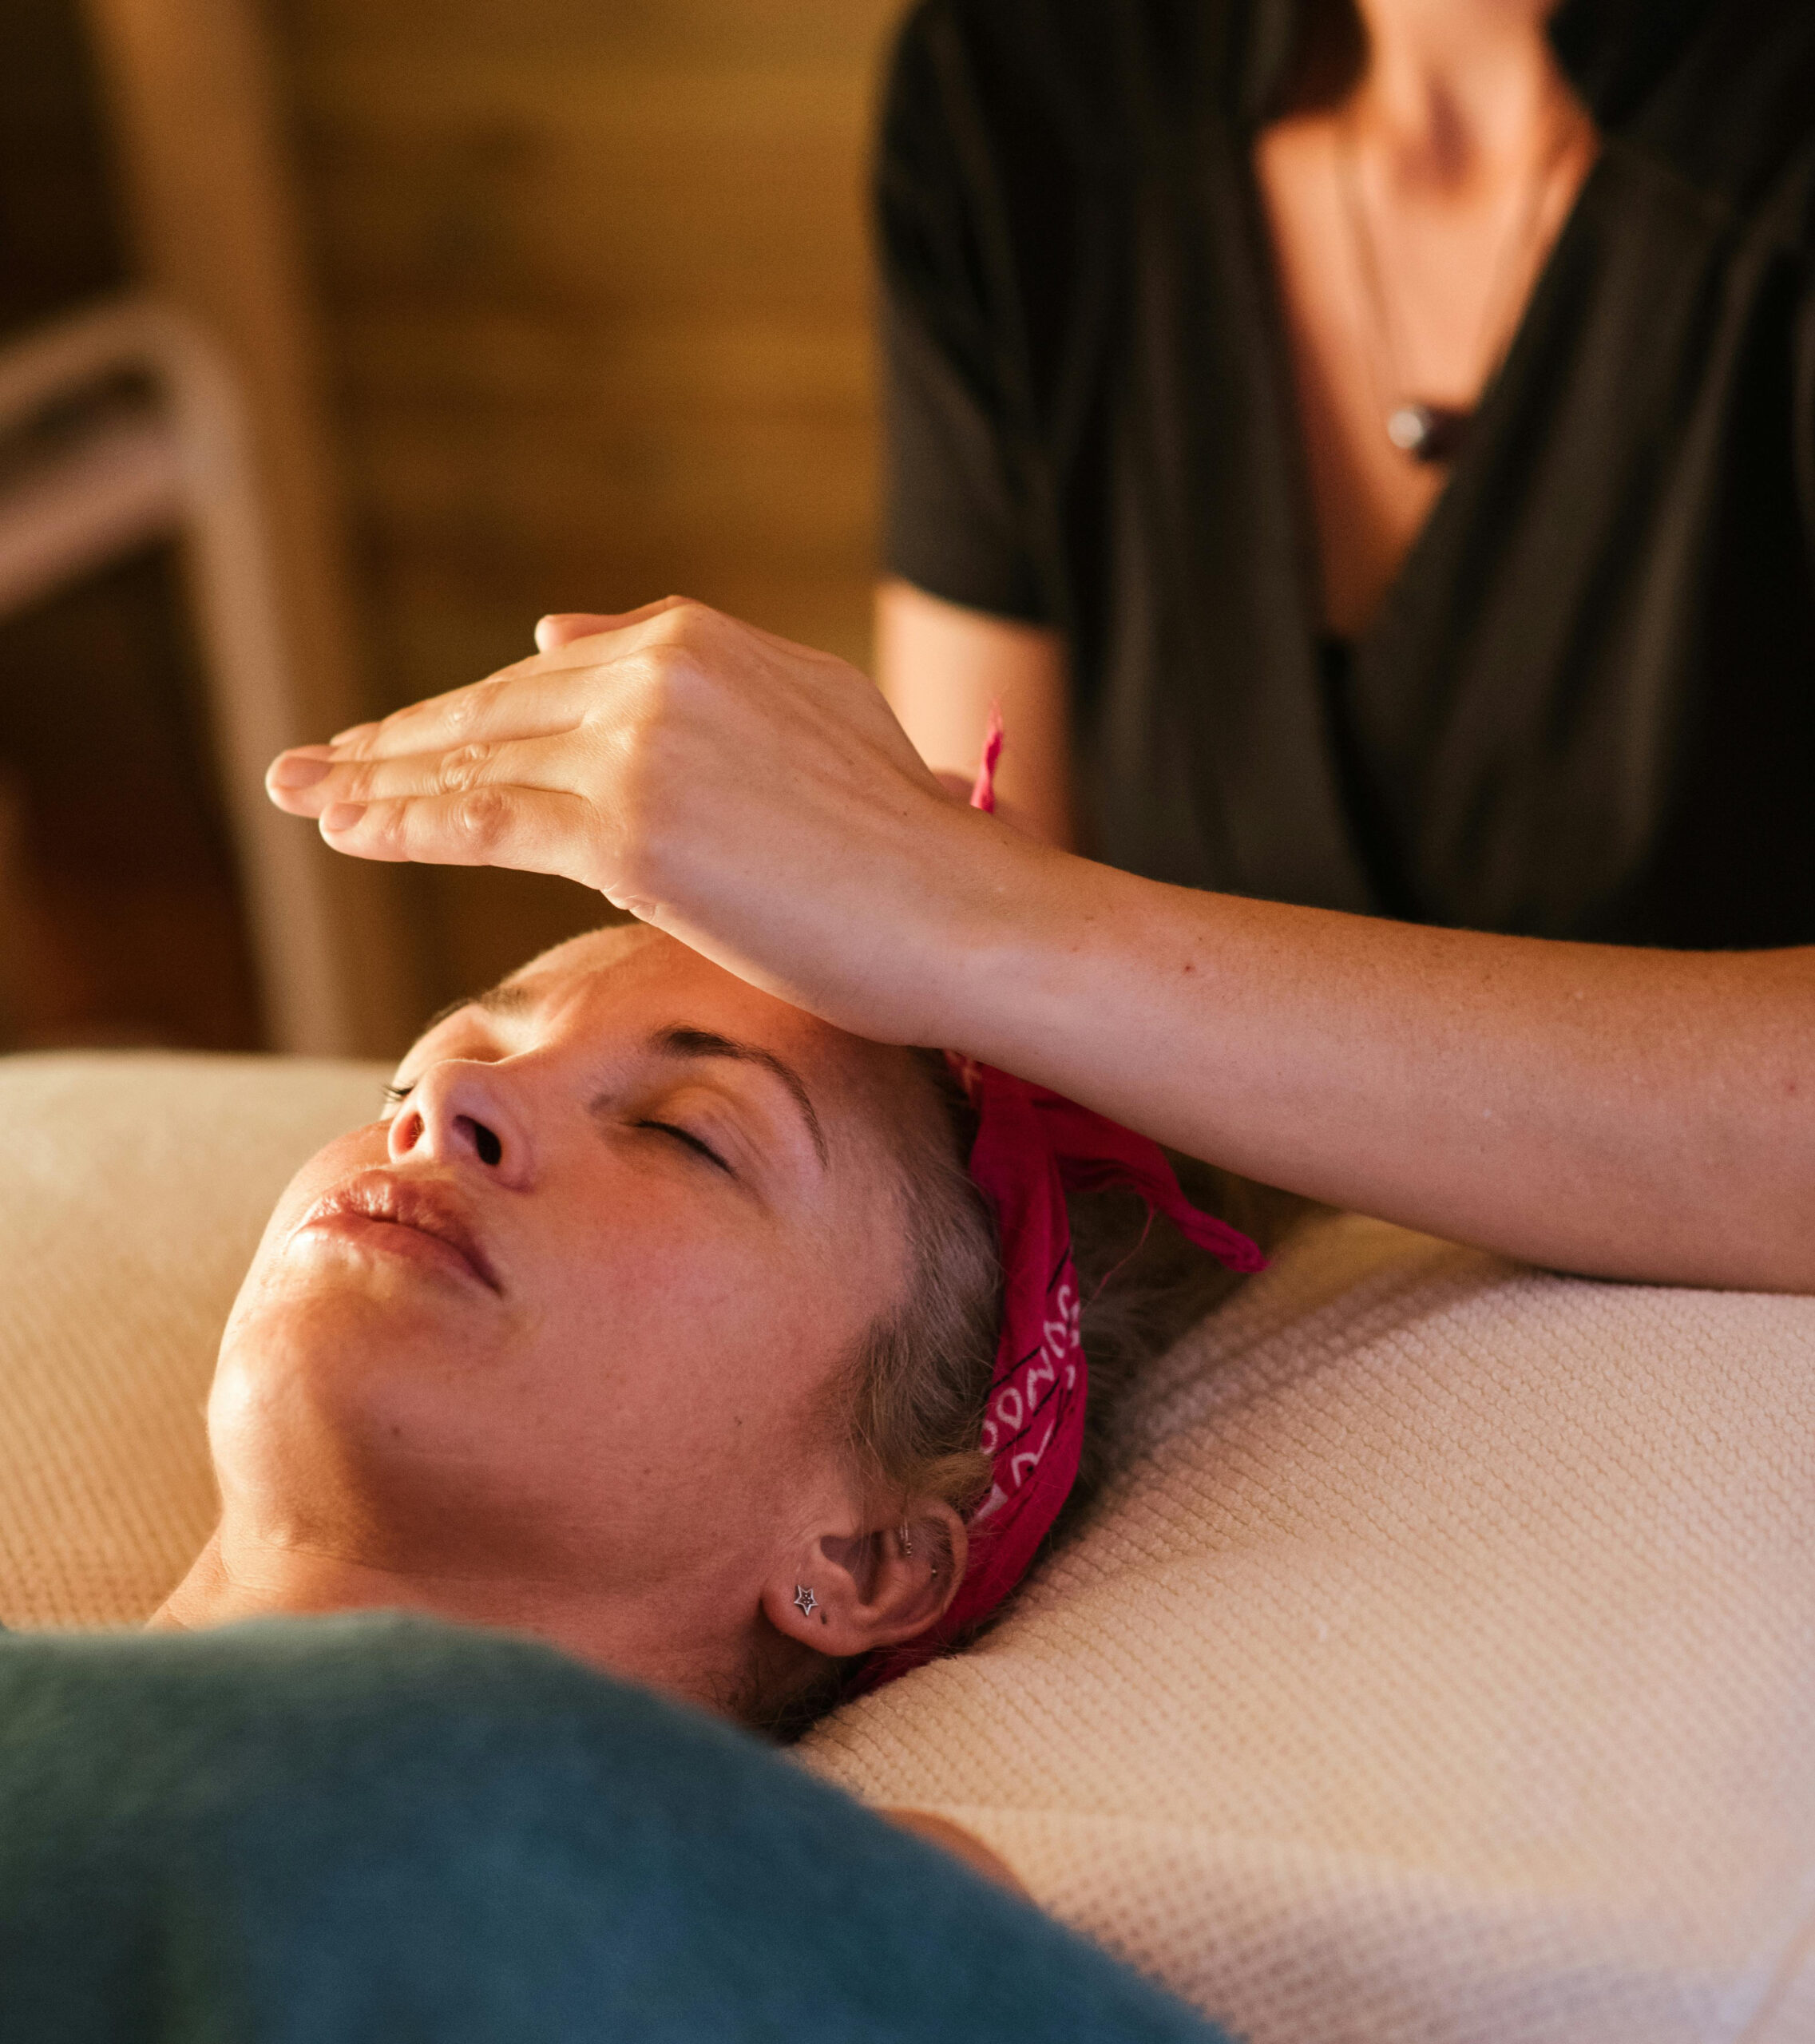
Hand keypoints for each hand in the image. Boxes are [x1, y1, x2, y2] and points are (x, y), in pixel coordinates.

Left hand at [266, 599, 1017, 1042]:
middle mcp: (659, 671)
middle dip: (390, 744)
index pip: (545, 677)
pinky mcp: (628, 829)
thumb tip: (553, 626)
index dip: (460, 714)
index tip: (393, 741)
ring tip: (300, 796)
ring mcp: (639, 745)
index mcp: (698, 640)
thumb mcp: (802, 714)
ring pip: (474, 761)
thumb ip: (684, 668)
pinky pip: (485, 823)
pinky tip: (345, 831)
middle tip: (306, 766)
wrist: (960, 910)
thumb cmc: (902, 842)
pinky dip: (403, 823)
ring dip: (374, 782)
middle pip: (492, 710)